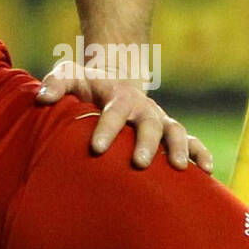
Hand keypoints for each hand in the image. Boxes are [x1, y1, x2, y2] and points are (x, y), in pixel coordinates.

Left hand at [36, 59, 212, 172]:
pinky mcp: (169, 134)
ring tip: (178, 168)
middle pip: (149, 123)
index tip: (97, 148)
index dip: (106, 128)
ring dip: (179, 148)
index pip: (112, 112)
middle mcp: (142, 108)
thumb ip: (55, 83)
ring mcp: (159, 121)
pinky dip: (201, 154)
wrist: (113, 84)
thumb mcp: (68, 76)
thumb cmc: (85, 85)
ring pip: (176, 132)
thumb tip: (41, 98)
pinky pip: (192, 142)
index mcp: (118, 96)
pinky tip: (207, 172)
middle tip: (139, 162)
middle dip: (145, 142)